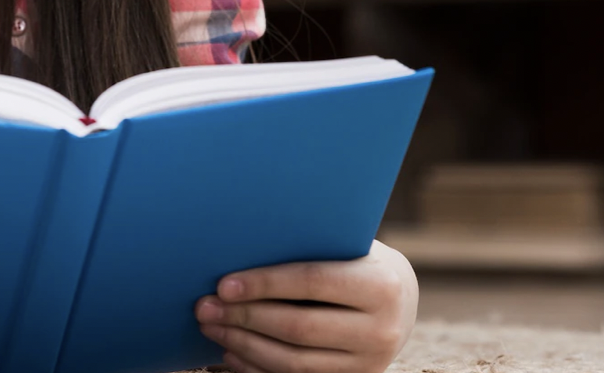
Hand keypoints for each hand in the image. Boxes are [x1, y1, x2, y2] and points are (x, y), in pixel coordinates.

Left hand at [194, 239, 417, 372]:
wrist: (399, 299)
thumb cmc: (352, 258)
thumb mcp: (342, 244)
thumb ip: (304, 247)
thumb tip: (236, 243)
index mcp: (380, 286)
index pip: (311, 282)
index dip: (263, 284)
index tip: (222, 285)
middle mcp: (382, 330)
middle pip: (298, 327)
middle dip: (244, 317)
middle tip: (204, 307)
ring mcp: (369, 364)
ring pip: (294, 362)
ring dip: (244, 345)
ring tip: (211, 327)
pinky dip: (258, 368)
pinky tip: (231, 351)